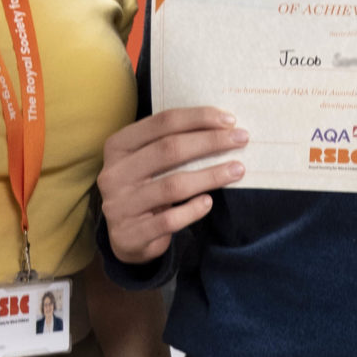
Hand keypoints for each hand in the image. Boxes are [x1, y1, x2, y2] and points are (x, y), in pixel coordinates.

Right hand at [99, 108, 246, 264]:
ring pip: (172, 186)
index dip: (198, 118)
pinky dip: (193, 210)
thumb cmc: (144, 190)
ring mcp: (119, 205)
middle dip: (210, 142)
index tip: (229, 120)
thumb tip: (220, 128)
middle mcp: (114, 174)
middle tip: (241, 140)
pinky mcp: (130, 234)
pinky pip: (169, 220)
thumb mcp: (146, 163)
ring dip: (210, 176)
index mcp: (118, 146)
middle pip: (168, 150)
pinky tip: (209, 202)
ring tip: (237, 170)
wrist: (124, 238)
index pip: (161, 123)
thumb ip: (169, 145)